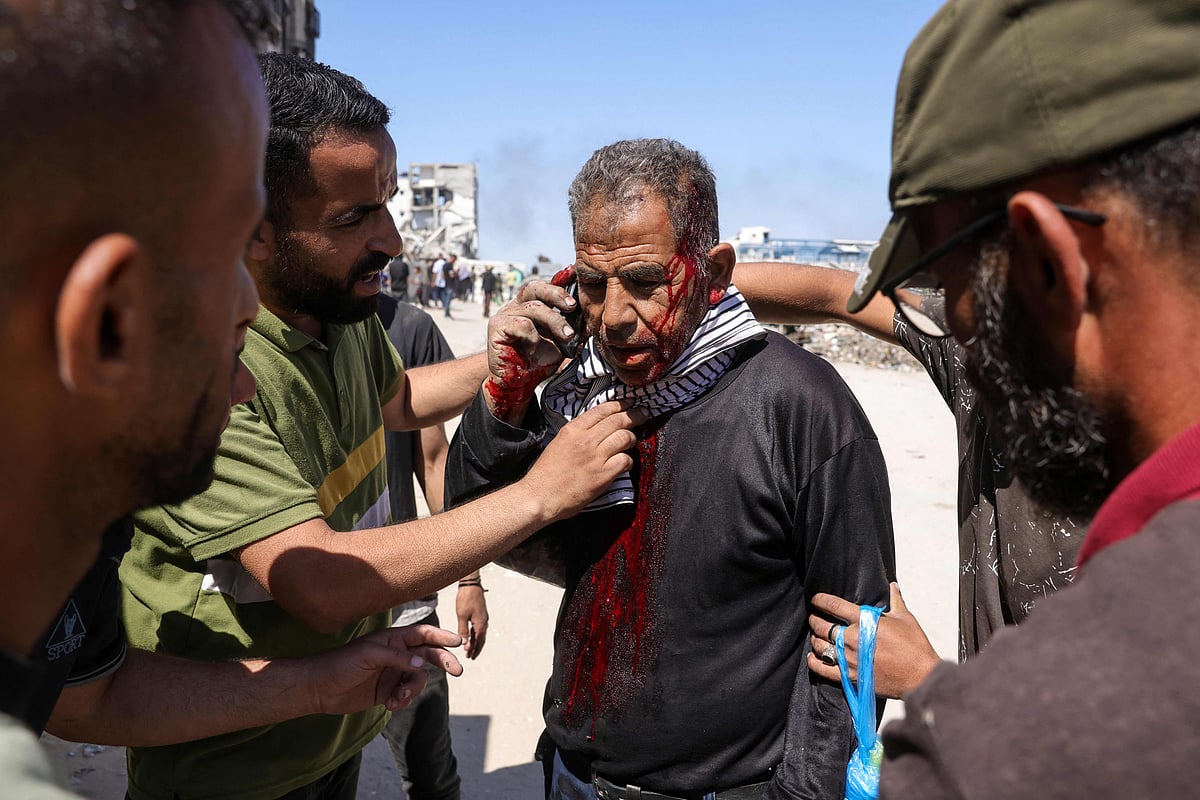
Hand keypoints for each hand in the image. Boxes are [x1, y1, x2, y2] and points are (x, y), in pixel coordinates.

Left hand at [307, 623, 463, 713]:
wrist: (319, 688)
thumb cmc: (341, 663)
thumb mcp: (369, 655)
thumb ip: (397, 657)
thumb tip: (423, 662)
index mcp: (392, 639)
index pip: (422, 634)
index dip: (441, 636)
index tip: (458, 641)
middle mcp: (396, 655)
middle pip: (428, 656)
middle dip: (443, 662)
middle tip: (458, 671)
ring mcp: (393, 673)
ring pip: (418, 679)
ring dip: (413, 689)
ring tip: (398, 697)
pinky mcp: (387, 691)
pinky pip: (406, 695)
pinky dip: (404, 700)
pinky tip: (391, 705)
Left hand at [456, 583, 488, 658]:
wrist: (471, 584)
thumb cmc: (466, 598)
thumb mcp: (462, 616)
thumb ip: (463, 630)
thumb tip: (464, 644)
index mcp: (480, 624)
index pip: (478, 641)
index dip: (473, 649)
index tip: (469, 656)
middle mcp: (484, 622)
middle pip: (481, 639)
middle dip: (476, 648)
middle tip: (471, 656)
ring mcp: (483, 617)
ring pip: (480, 633)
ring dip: (475, 641)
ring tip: (470, 648)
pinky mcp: (480, 613)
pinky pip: (478, 627)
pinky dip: (475, 634)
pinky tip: (470, 635)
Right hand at [484, 279, 577, 421]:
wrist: (519, 384)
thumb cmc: (538, 361)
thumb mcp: (560, 342)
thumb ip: (571, 326)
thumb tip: (589, 316)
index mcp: (530, 305)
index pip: (545, 287)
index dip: (559, 278)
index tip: (573, 271)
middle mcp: (516, 306)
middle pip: (536, 288)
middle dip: (557, 294)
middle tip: (573, 306)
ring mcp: (505, 314)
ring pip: (534, 308)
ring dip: (555, 322)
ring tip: (567, 337)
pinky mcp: (497, 326)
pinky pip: (522, 325)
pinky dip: (533, 338)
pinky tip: (533, 350)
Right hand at [524, 400, 644, 521]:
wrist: (540, 496)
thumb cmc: (546, 473)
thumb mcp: (559, 442)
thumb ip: (578, 434)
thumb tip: (597, 429)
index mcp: (573, 430)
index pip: (602, 410)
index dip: (619, 405)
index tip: (628, 404)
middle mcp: (586, 440)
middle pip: (618, 420)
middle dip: (634, 415)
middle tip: (643, 414)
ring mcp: (596, 457)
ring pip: (625, 438)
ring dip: (632, 438)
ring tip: (632, 440)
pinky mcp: (603, 475)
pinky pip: (625, 460)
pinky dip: (628, 461)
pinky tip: (624, 463)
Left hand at [806, 583, 942, 698]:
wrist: (921, 676)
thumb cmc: (915, 647)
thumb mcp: (905, 618)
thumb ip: (895, 600)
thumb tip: (893, 585)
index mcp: (865, 621)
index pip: (834, 605)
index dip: (821, 600)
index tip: (816, 599)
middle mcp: (853, 638)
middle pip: (822, 626)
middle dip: (814, 619)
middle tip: (814, 617)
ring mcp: (850, 658)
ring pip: (821, 646)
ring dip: (815, 639)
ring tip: (816, 635)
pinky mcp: (851, 676)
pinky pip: (824, 669)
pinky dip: (814, 662)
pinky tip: (812, 656)